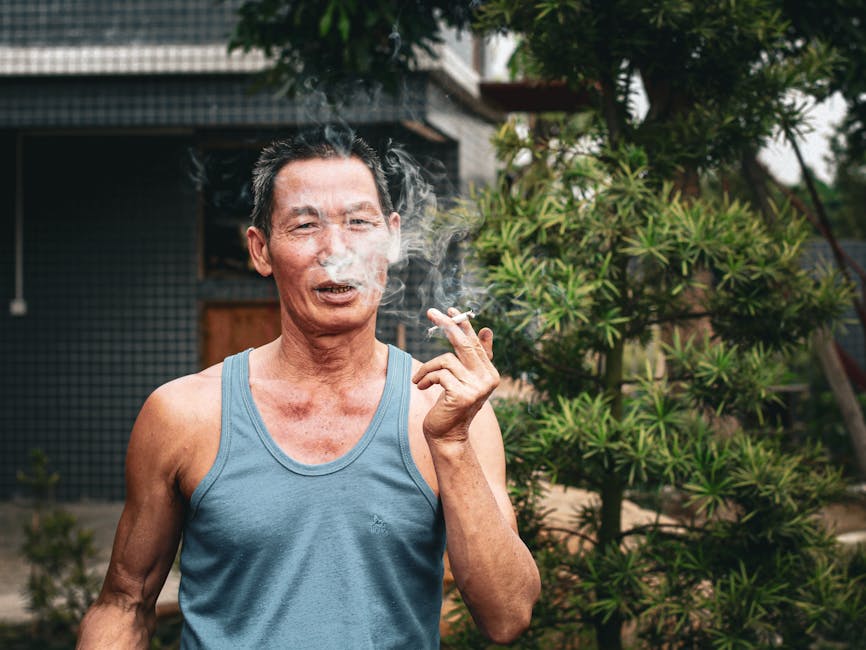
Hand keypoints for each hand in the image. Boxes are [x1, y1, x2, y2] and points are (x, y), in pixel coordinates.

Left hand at [412, 307, 499, 444]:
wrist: (447, 436)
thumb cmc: (453, 406)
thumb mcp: (465, 380)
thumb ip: (475, 358)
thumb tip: (487, 329)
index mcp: (490, 373)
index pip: (474, 343)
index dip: (463, 325)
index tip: (451, 309)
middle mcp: (488, 379)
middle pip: (464, 344)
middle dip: (447, 325)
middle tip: (431, 312)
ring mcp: (476, 388)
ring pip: (445, 360)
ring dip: (428, 368)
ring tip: (421, 380)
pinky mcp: (462, 395)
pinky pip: (439, 373)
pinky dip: (426, 378)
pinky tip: (422, 387)